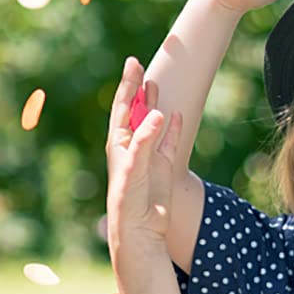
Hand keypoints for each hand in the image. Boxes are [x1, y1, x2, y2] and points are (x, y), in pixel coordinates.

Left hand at [106, 57, 180, 263]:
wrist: (140, 229)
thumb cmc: (129, 200)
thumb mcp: (134, 168)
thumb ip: (145, 140)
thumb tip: (157, 113)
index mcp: (118, 143)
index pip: (123, 107)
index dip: (128, 85)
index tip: (133, 64)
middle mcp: (132, 146)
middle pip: (135, 110)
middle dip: (137, 88)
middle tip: (139, 64)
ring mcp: (149, 155)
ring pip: (152, 122)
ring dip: (153, 103)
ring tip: (154, 83)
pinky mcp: (164, 167)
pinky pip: (169, 141)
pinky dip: (172, 127)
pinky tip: (175, 114)